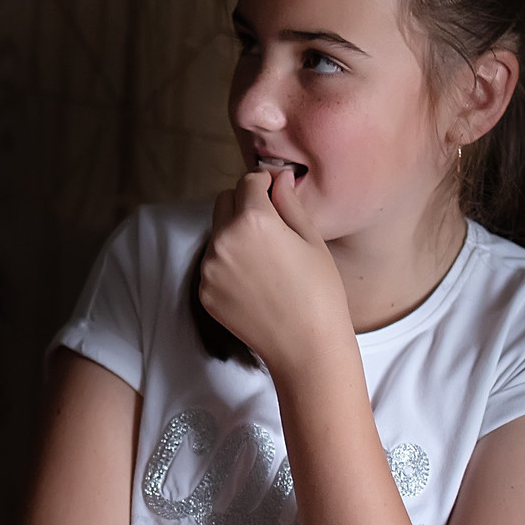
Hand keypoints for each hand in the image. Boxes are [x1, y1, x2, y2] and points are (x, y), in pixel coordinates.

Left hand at [199, 170, 350, 375]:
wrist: (306, 347)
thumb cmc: (319, 292)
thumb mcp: (311, 239)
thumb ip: (289, 202)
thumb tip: (279, 177)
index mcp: (253, 221)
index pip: (248, 181)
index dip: (264, 183)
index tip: (275, 191)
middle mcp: (223, 240)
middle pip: (224, 201)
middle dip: (244, 204)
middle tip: (271, 224)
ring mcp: (209, 268)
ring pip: (217, 233)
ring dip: (235, 234)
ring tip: (266, 259)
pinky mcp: (204, 291)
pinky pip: (213, 263)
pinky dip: (229, 264)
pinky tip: (256, 282)